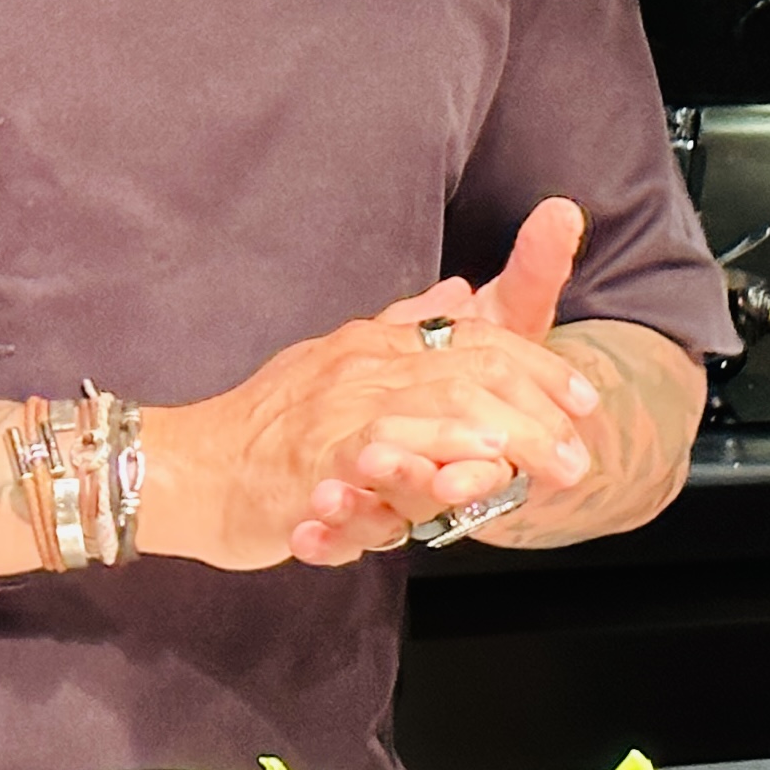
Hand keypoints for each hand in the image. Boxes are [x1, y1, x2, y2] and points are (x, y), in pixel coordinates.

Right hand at [137, 200, 603, 570]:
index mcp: (373, 343)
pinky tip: (463, 479)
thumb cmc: (264, 428)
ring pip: (436, 409)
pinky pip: (378, 455)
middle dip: (534, 409)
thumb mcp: (340, 364)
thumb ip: (405, 328)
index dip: (536, 367)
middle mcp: (360, 367)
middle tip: (576, 453)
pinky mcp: (313, 462)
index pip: (472, 339)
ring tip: (543, 466)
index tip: (581, 401)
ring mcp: (336, 412)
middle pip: (468, 372)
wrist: (187, 468)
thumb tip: (456, 291)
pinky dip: (425, 464)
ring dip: (499, 438)